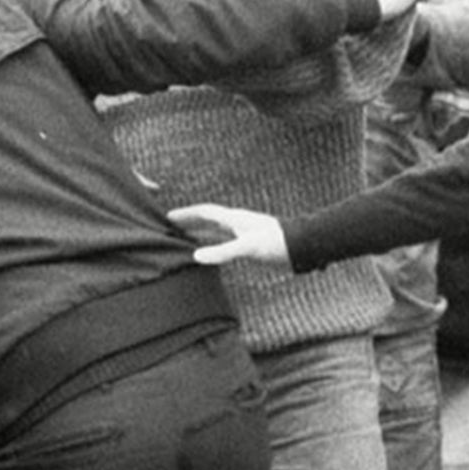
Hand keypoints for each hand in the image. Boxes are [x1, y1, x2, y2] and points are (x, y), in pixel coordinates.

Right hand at [166, 203, 288, 267]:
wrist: (300, 249)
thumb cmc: (276, 244)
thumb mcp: (247, 248)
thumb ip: (222, 252)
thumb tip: (196, 256)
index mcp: (234, 219)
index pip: (204, 212)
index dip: (185, 214)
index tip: (167, 217)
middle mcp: (237, 224)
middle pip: (207, 220)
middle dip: (188, 223)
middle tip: (169, 227)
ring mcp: (243, 235)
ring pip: (215, 232)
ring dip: (199, 234)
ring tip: (182, 240)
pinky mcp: (250, 247)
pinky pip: (225, 244)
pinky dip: (212, 247)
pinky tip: (209, 255)